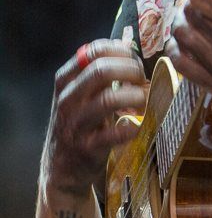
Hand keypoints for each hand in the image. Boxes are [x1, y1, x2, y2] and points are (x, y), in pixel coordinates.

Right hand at [42, 39, 146, 196]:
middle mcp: (67, 99)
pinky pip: (114, 133)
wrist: (62, 168)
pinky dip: (131, 128)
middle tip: (142, 80)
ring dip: (134, 97)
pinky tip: (136, 126)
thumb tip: (128, 48)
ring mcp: (75, 124)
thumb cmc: (80, 122)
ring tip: (142, 101)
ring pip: (108, 99)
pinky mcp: (86, 148)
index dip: (122, 51)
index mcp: (66, 79)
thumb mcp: (80, 94)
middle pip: (102, 71)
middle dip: (131, 71)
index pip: (94, 50)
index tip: (134, 60)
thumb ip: (98, 72)